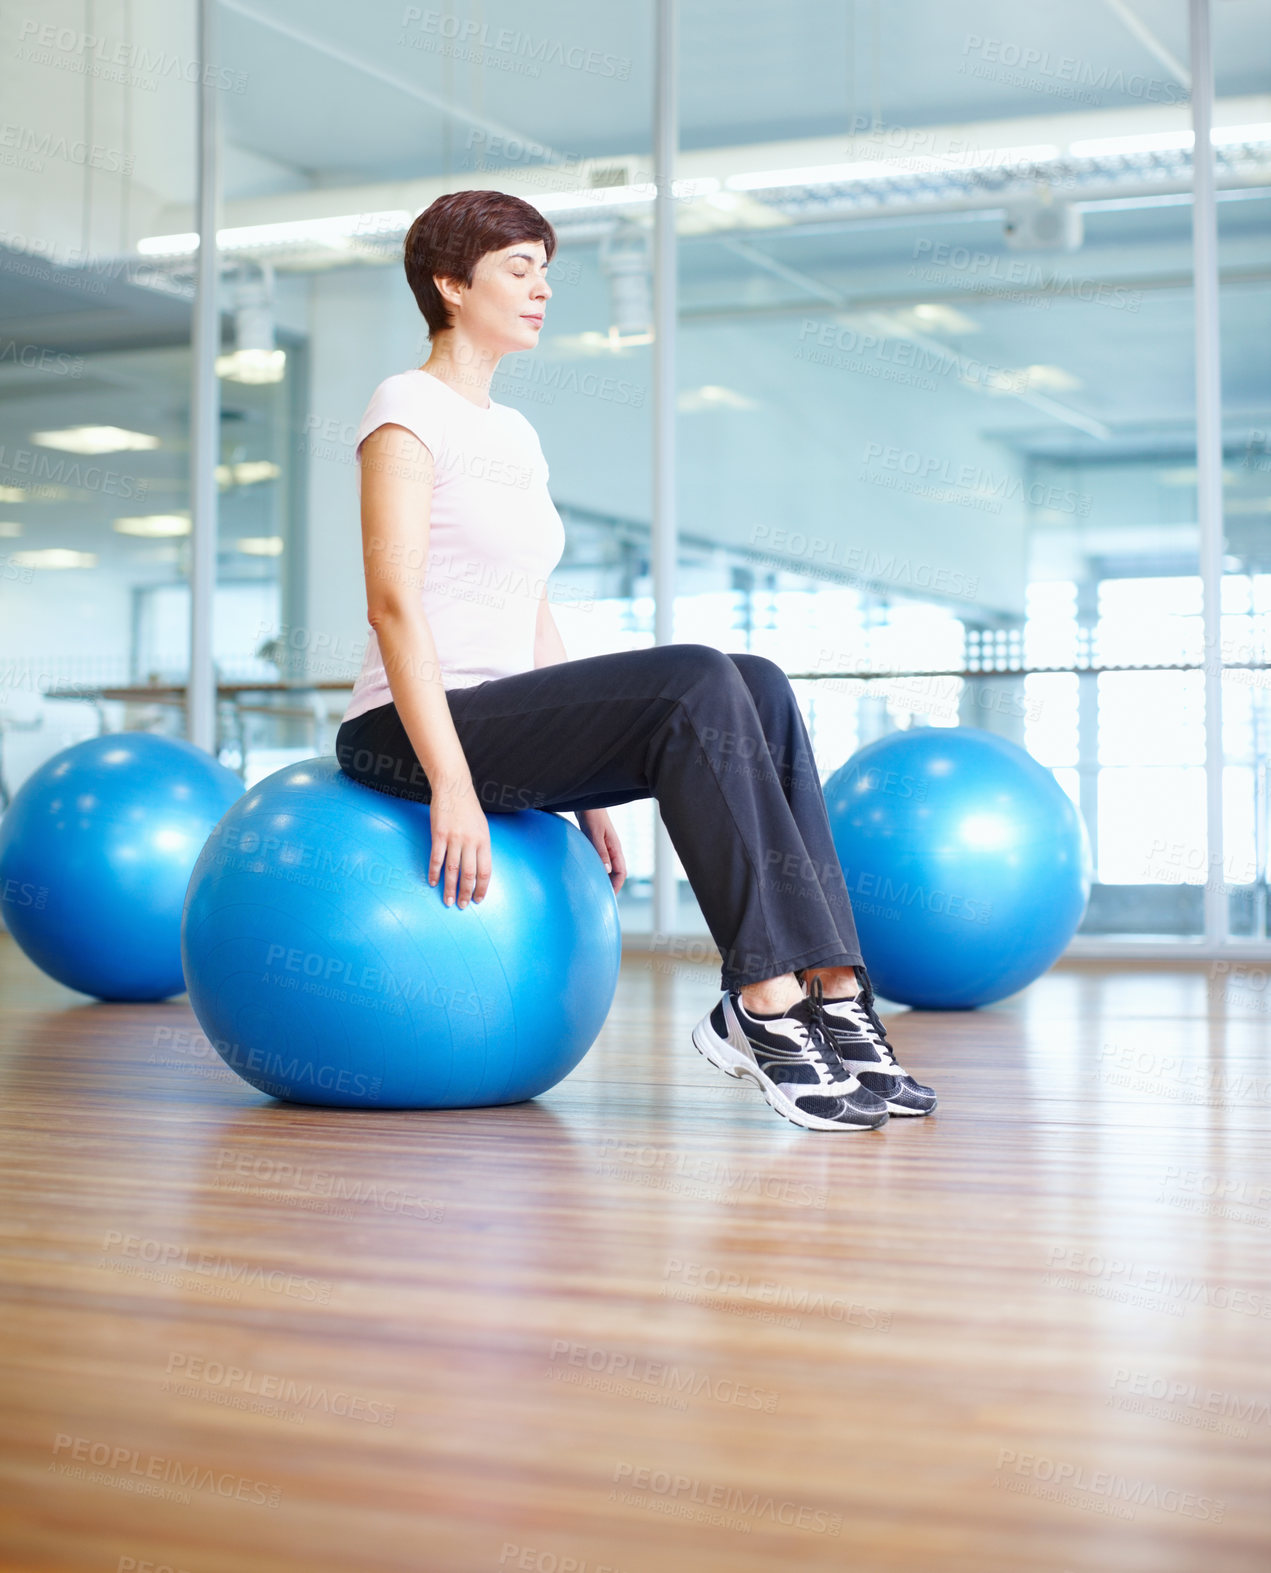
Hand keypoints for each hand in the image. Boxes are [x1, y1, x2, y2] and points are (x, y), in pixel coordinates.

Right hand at [426, 784, 490, 907]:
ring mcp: (454, 838)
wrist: (454, 788)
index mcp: (484, 841)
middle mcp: (471, 842)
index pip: (485, 871)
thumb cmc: (468, 809)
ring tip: (448, 901)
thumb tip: (478, 868)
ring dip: (450, 888)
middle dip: (466, 893)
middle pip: (469, 874)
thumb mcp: (482, 827)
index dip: (482, 888)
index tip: (478, 899)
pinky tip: (432, 882)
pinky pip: (436, 859)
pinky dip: (434, 873)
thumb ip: (480, 847)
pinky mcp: (438, 835)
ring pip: (452, 870)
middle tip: (462, 906)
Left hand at [576, 808, 626, 892]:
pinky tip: (586, 872)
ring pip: (607, 867)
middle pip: (616, 873)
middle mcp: (612, 849)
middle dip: (610, 885)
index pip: (621, 872)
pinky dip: (596, 869)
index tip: (608, 897)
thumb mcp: (594, 834)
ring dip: (603, 878)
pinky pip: (600, 861)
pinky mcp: (596, 844)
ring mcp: (605, 847)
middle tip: (599, 897)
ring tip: (592, 888)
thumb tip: (606, 870)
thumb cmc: (592, 815)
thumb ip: (601, 851)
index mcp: (616, 848)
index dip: (616, 886)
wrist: (587, 801)